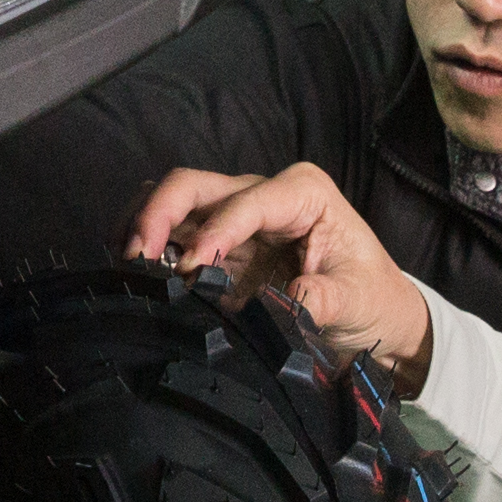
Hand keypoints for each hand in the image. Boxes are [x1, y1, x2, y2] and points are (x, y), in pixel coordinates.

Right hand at [126, 163, 437, 395]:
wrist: (373, 316)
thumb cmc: (371, 297)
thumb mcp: (356, 299)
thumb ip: (319, 299)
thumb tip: (281, 304)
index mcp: (302, 193)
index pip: (246, 201)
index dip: (216, 231)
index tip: (195, 269)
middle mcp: (263, 194)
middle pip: (194, 185)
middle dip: (159, 212)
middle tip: (136, 255)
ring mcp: (235, 218)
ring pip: (173, 203)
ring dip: (144, 227)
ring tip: (128, 265)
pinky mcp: (218, 247)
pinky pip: (172, 236)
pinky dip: (148, 247)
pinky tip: (135, 273)